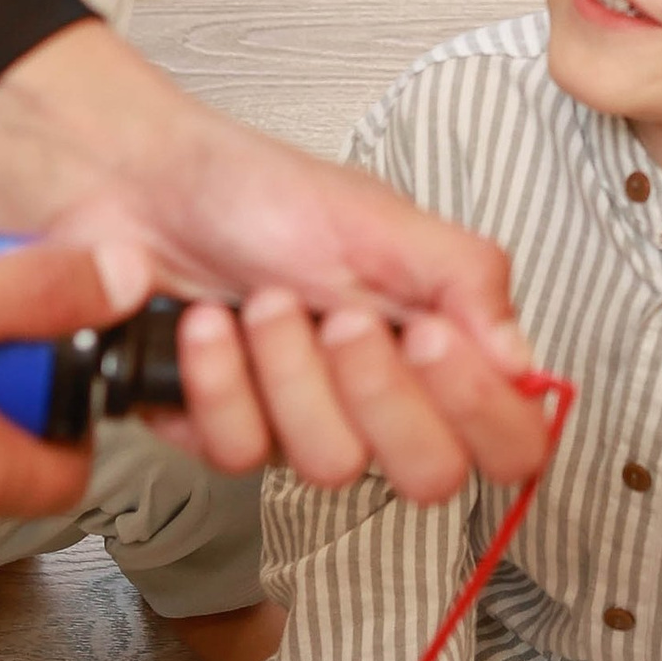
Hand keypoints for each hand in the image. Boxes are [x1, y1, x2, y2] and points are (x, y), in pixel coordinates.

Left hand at [0, 19, 551, 500]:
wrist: (138, 186)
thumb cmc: (255, 190)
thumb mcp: (379, 216)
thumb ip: (467, 281)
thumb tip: (523, 364)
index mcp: (438, 345)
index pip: (511, 438)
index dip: (481, 410)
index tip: (430, 338)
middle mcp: (382, 397)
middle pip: (430, 474)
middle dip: (374, 388)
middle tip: (338, 316)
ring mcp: (307, 424)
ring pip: (330, 466)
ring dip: (285, 368)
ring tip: (258, 301)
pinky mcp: (232, 435)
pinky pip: (240, 452)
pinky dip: (216, 377)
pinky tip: (204, 326)